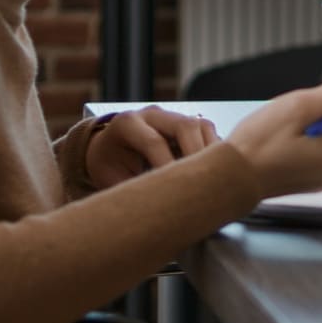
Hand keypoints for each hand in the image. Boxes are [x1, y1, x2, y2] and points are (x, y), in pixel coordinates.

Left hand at [85, 106, 218, 189]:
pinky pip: (207, 131)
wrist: (108, 149)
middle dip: (196, 155)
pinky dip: (213, 152)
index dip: (166, 166)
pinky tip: (211, 174)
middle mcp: (152, 114)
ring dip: (210, 152)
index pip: (154, 142)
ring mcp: (171, 115)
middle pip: (185, 126)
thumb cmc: (108, 166)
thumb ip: (132, 188)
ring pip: (201, 125)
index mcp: (127, 123)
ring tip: (211, 180)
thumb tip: (156, 208)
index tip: (175, 192)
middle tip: (201, 185)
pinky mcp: (186, 123)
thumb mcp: (110, 178)